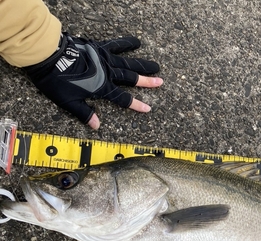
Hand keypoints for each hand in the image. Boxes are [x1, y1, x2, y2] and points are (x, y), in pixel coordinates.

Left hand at [24, 33, 162, 129]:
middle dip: (147, 81)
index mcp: (101, 87)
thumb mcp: (68, 101)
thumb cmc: (56, 80)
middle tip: (160, 81)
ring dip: (143, 64)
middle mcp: (107, 72)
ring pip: (128, 62)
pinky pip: (116, 45)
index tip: (149, 108)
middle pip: (131, 78)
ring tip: (155, 65)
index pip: (123, 99)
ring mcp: (104, 58)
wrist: (47, 54)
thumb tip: (96, 126)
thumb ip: (85, 113)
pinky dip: (126, 43)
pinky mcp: (98, 47)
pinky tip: (136, 42)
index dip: (136, 105)